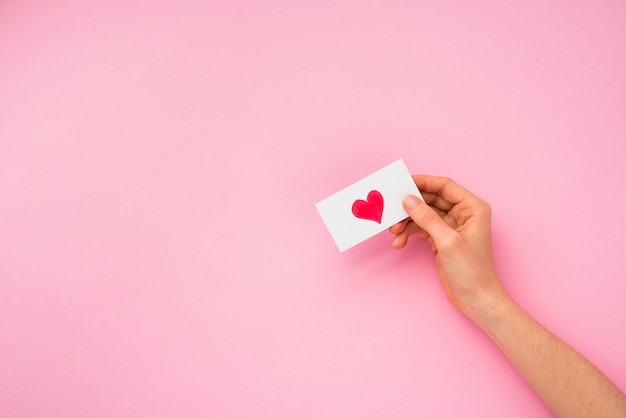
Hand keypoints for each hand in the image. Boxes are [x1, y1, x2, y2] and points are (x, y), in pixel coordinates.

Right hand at [390, 175, 507, 322]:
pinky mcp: (441, 238)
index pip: (444, 186)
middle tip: (392, 210)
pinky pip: (421, 228)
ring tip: (394, 232)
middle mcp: (463, 213)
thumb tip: (408, 200)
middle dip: (411, 206)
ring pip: (423, 214)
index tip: (402, 183)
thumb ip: (426, 218)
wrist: (476, 299)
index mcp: (472, 207)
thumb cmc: (471, 271)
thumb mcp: (447, 241)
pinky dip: (410, 233)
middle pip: (431, 199)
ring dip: (407, 222)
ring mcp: (451, 226)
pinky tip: (400, 243)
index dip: (423, 182)